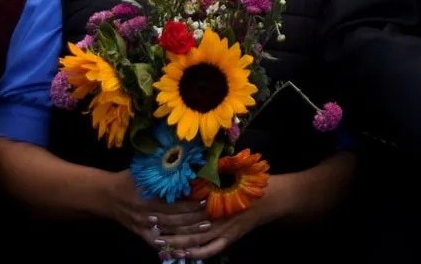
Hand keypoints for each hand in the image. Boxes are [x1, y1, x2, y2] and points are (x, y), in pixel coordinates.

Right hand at [105, 171, 212, 255]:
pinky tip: (185, 249)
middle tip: (211, 214)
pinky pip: (157, 244)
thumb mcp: (144, 170)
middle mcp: (146, 215)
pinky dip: (171, 248)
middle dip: (194, 218)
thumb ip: (163, 168)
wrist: (106, 195)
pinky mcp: (140, 234)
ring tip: (206, 227)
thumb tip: (186, 160)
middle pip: (174, 220)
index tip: (207, 199)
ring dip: (189, 231)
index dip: (191, 203)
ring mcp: (143, 227)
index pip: (174, 204)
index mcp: (147, 198)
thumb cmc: (129, 179)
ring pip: (169, 232)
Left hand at [160, 178, 275, 259]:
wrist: (270, 198)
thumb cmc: (249, 182)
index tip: (152, 209)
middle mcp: (216, 215)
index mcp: (215, 197)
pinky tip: (181, 255)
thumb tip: (189, 166)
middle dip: (167, 226)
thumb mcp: (230, 171)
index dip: (168, 209)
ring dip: (175, 242)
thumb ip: (209, 172)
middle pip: (186, 224)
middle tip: (149, 226)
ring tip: (158, 242)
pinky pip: (210, 251)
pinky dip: (195, 255)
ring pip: (194, 240)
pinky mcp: (229, 240)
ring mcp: (223, 230)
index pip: (185, 206)